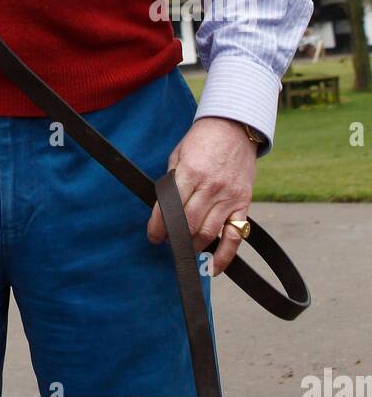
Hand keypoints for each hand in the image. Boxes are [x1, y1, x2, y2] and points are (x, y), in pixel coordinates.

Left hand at [147, 117, 255, 276]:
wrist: (234, 128)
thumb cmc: (202, 140)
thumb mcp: (179, 154)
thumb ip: (173, 181)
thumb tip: (164, 208)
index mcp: (190, 172)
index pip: (170, 206)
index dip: (159, 226)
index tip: (153, 236)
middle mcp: (210, 186)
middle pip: (188, 224)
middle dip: (175, 238)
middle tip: (168, 243)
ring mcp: (228, 197)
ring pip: (208, 233)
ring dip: (194, 246)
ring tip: (185, 250)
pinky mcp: (243, 203)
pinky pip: (235, 237)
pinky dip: (225, 256)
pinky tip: (213, 268)